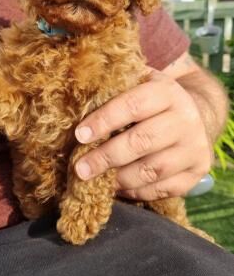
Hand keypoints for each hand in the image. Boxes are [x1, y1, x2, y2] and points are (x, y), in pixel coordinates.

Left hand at [74, 69, 212, 199]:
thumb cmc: (152, 100)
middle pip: (142, 141)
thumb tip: (78, 104)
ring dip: (119, 179)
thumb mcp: (139, 84)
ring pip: (152, 169)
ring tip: (95, 181)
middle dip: (106, 157)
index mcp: (167, 92)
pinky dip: (137, 191)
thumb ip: (115, 90)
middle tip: (80, 168)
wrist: (193, 115)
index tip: (80, 135)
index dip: (104, 121)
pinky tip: (118, 188)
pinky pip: (163, 188)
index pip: (133, 105)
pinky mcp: (198, 171)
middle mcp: (186, 119)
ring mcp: (195, 147)